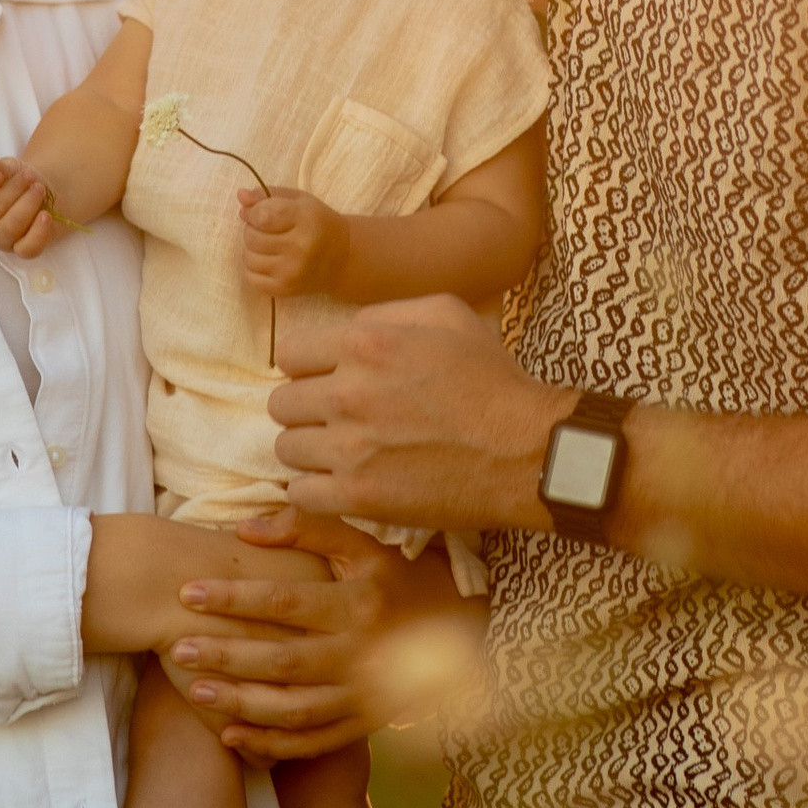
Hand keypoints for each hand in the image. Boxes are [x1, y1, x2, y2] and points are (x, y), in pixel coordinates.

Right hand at [0, 150, 56, 253]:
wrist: (44, 192)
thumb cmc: (18, 180)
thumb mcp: (7, 167)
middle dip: (13, 190)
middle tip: (29, 176)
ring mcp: (1, 240)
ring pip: (9, 228)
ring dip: (27, 205)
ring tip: (39, 188)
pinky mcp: (22, 249)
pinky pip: (27, 249)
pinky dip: (38, 232)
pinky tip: (46, 216)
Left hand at [168, 515, 488, 760]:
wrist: (462, 636)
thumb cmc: (400, 580)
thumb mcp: (365, 546)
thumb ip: (307, 530)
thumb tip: (244, 529)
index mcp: (360, 605)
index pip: (286, 603)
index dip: (234, 597)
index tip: (188, 592)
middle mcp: (362, 656)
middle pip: (282, 660)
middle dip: (227, 654)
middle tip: (178, 647)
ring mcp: (363, 698)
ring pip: (292, 708)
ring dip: (240, 702)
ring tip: (195, 689)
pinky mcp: (363, 726)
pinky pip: (312, 743)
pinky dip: (270, 744)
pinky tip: (229, 735)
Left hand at [238, 184, 347, 298]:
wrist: (342, 258)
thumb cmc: (317, 223)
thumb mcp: (299, 200)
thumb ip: (268, 195)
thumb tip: (241, 195)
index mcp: (306, 219)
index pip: (262, 216)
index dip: (253, 212)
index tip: (259, 212)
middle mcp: (300, 248)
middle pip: (251, 237)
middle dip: (253, 230)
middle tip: (269, 230)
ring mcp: (292, 272)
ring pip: (248, 258)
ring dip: (252, 249)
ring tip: (269, 245)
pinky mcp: (285, 290)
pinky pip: (250, 278)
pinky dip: (254, 268)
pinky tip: (269, 261)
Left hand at [269, 296, 572, 532]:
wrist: (526, 450)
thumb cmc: (492, 378)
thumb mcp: (447, 314)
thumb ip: (387, 312)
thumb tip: (347, 327)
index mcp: (365, 343)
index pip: (289, 354)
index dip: (308, 367)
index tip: (326, 380)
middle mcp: (349, 392)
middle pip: (282, 402)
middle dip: (306, 408)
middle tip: (337, 418)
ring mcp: (351, 447)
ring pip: (287, 448)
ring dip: (310, 449)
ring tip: (343, 451)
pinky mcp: (359, 495)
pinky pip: (300, 493)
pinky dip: (316, 490)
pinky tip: (341, 483)